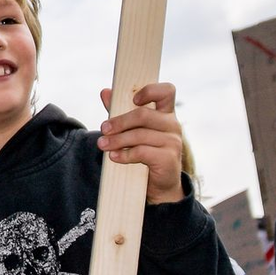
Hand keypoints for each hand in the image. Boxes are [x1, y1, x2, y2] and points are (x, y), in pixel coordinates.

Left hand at [97, 82, 182, 203]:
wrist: (159, 184)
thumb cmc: (146, 150)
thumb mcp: (132, 128)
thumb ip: (120, 110)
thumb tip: (105, 92)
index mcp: (166, 112)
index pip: (167, 91)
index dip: (151, 91)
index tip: (133, 99)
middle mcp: (173, 124)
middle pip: (144, 115)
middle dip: (119, 122)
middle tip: (103, 129)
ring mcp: (173, 142)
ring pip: (140, 135)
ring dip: (117, 140)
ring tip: (102, 145)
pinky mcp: (169, 159)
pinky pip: (142, 152)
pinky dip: (124, 154)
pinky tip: (114, 156)